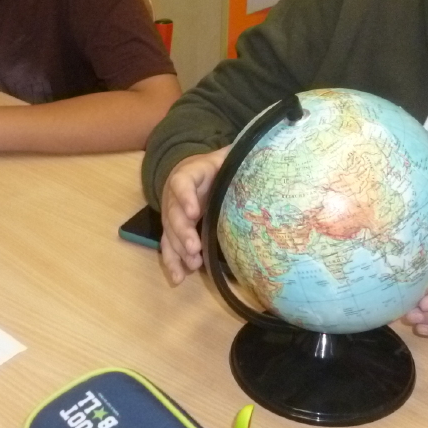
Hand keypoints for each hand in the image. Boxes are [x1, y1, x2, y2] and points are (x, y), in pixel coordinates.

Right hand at [159, 147, 229, 285]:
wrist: (192, 173)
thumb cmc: (213, 167)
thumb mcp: (224, 157)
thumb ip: (237, 154)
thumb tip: (259, 149)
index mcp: (188, 175)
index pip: (182, 183)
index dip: (186, 197)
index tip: (194, 211)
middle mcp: (175, 197)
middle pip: (173, 214)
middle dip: (183, 232)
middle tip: (194, 247)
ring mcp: (172, 215)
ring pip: (170, 233)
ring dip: (179, 250)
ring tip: (193, 265)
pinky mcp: (173, 231)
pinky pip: (169, 247)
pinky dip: (172, 263)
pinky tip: (177, 278)